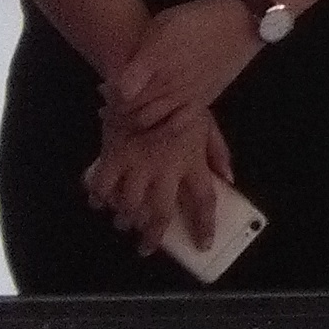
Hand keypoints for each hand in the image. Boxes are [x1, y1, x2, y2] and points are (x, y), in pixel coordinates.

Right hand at [84, 109, 233, 254]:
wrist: (150, 80)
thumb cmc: (181, 101)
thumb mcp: (208, 123)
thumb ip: (218, 152)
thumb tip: (229, 178)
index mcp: (191, 162)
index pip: (203, 201)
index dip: (204, 226)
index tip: (203, 244)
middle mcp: (164, 169)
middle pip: (159, 214)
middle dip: (152, 236)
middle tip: (146, 248)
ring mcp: (136, 164)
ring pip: (128, 206)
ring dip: (125, 219)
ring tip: (124, 224)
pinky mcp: (113, 156)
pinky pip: (102, 186)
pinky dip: (99, 198)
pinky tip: (100, 203)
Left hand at [106, 0, 260, 132]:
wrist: (240, 23)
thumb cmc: (197, 19)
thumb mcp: (162, 24)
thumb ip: (139, 50)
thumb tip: (119, 74)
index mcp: (153, 61)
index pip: (117, 91)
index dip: (108, 92)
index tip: (106, 88)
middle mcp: (166, 83)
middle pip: (128, 109)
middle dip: (116, 109)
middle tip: (114, 104)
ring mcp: (184, 96)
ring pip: (147, 120)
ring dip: (134, 120)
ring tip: (133, 112)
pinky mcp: (201, 102)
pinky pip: (175, 126)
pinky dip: (161, 129)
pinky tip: (158, 122)